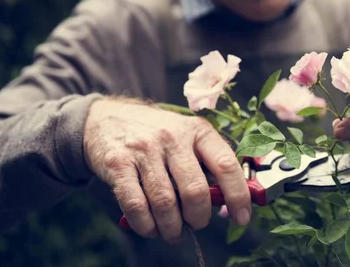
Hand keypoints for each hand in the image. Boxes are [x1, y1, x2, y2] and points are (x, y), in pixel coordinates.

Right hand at [83, 99, 250, 242]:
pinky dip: (146, 225)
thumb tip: (227, 201)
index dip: (237, 195)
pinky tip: (151, 228)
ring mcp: (144, 150)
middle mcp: (172, 137)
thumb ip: (208, 162)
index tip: (242, 217)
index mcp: (197, 130)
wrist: (107, 118)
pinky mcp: (118, 164)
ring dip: (172, 227)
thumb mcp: (187, 135)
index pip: (225, 164)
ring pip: (165, 203)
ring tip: (173, 232)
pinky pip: (136, 205)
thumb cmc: (158, 133)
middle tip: (197, 224)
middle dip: (199, 217)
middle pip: (194, 190)